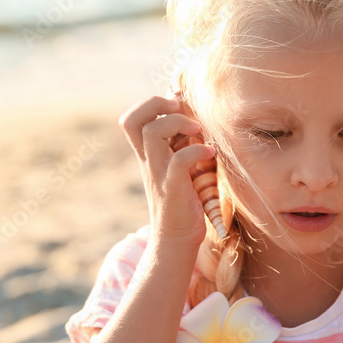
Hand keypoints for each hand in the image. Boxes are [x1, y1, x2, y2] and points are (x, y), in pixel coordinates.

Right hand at [119, 95, 215, 246]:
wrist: (176, 238)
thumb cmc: (184, 198)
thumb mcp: (177, 165)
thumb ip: (178, 142)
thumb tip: (189, 112)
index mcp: (147, 154)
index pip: (131, 119)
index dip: (151, 104)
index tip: (177, 107)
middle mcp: (148, 161)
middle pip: (133, 120)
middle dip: (157, 104)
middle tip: (181, 111)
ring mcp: (158, 173)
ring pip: (153, 133)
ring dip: (179, 124)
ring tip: (199, 132)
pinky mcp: (174, 188)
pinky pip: (179, 161)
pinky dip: (197, 151)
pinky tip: (211, 152)